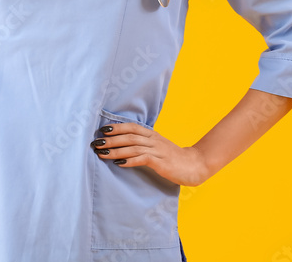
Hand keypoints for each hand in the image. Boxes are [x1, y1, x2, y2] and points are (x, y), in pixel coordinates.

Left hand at [91, 122, 210, 186]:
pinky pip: (143, 159)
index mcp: (152, 135)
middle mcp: (154, 140)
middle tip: (96, 142)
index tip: (102, 130)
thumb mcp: (158, 147)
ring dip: (116, 150)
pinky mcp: (161, 162)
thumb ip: (144, 144)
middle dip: (111, 139)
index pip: (132, 127)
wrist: (195, 165)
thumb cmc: (174, 158)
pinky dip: (130, 160)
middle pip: (129, 136)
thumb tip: (125, 145)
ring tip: (102, 153)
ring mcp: (158, 151)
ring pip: (133, 147)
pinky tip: (119, 163)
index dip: (117, 127)